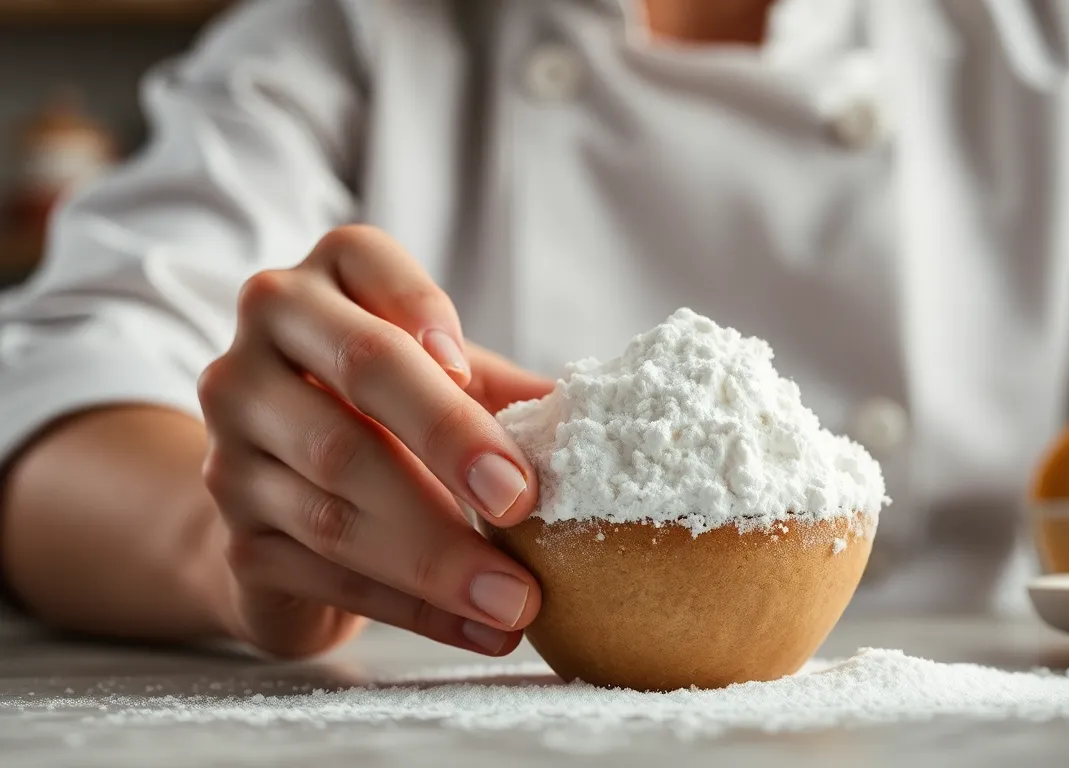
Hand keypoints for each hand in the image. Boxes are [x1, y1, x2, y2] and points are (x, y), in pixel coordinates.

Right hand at [197, 225, 552, 658]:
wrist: (282, 512)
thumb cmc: (380, 425)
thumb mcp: (439, 388)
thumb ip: (499, 390)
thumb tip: (593, 418)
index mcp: (316, 290)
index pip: (359, 260)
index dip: (418, 309)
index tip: (468, 368)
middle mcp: (256, 355)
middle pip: (356, 382)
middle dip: (448, 441)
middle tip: (522, 502)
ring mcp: (231, 450)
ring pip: (339, 497)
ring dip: (440, 556)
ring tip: (519, 597)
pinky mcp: (237, 540)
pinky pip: (331, 574)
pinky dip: (415, 607)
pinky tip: (479, 628)